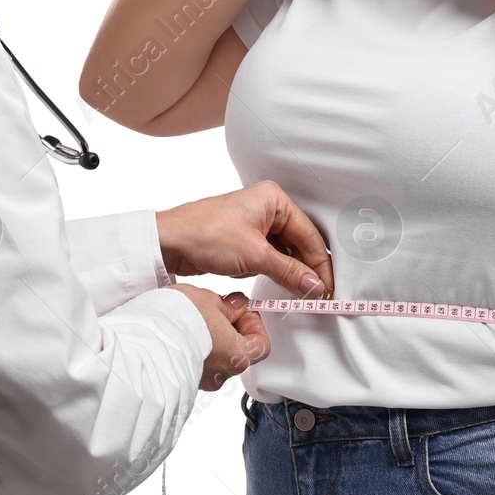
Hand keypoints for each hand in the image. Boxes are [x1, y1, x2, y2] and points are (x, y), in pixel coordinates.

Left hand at [156, 181, 333, 298]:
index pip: (309, 234)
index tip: (327, 287)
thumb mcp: (255, 255)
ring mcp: (254, 224)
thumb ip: (289, 272)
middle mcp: (267, 207)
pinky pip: (268, 257)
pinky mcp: (243, 239)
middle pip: (299, 242)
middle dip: (306, 269)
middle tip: (317, 294)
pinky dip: (274, 271)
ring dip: (290, 272)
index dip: (320, 263)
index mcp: (274, 199)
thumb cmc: (205, 234)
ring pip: (284, 252)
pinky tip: (279, 285)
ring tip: (300, 293)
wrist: (168, 242)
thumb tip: (313, 286)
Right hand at [168, 285, 269, 390]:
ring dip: (209, 339)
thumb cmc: (178, 321)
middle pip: (237, 351)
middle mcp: (222, 374)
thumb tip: (236, 306)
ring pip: (214, 357)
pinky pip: (195, 363)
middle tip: (214, 309)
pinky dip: (192, 349)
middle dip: (228, 329)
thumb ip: (227, 305)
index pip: (262, 345)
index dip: (254, 324)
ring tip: (191, 319)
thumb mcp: (208, 299)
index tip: (241, 309)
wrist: (142, 343)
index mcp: (238, 355)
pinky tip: (179, 332)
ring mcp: (201, 380)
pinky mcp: (182, 381)